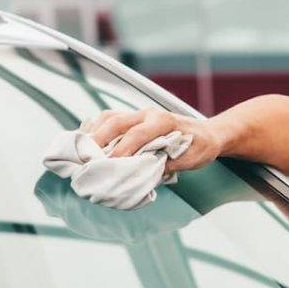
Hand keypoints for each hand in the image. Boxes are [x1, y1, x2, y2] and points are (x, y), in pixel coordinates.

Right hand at [79, 108, 222, 172]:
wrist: (207, 134)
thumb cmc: (200, 146)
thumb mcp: (191, 158)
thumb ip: (168, 164)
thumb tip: (145, 173)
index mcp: (163, 122)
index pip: (136, 135)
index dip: (121, 151)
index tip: (109, 167)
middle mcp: (148, 114)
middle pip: (116, 122)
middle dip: (98, 141)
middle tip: (86, 161)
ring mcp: (139, 115)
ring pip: (109, 118)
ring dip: (93, 134)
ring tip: (81, 152)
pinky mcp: (133, 119)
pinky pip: (109, 119)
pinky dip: (95, 130)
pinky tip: (87, 143)